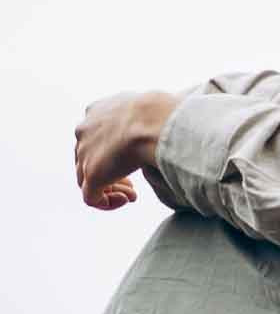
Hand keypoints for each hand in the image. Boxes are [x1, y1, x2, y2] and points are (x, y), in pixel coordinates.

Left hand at [74, 90, 176, 210]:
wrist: (154, 119)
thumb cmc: (161, 111)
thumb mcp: (149, 109)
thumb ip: (144, 119)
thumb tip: (160, 128)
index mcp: (97, 111)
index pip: (96, 136)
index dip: (113, 152)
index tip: (134, 157)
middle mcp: (85, 131)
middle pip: (89, 158)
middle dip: (111, 172)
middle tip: (133, 182)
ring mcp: (85, 154)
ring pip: (87, 179)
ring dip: (112, 189)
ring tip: (133, 194)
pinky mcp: (92, 175)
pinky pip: (91, 198)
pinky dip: (107, 203)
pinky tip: (128, 199)